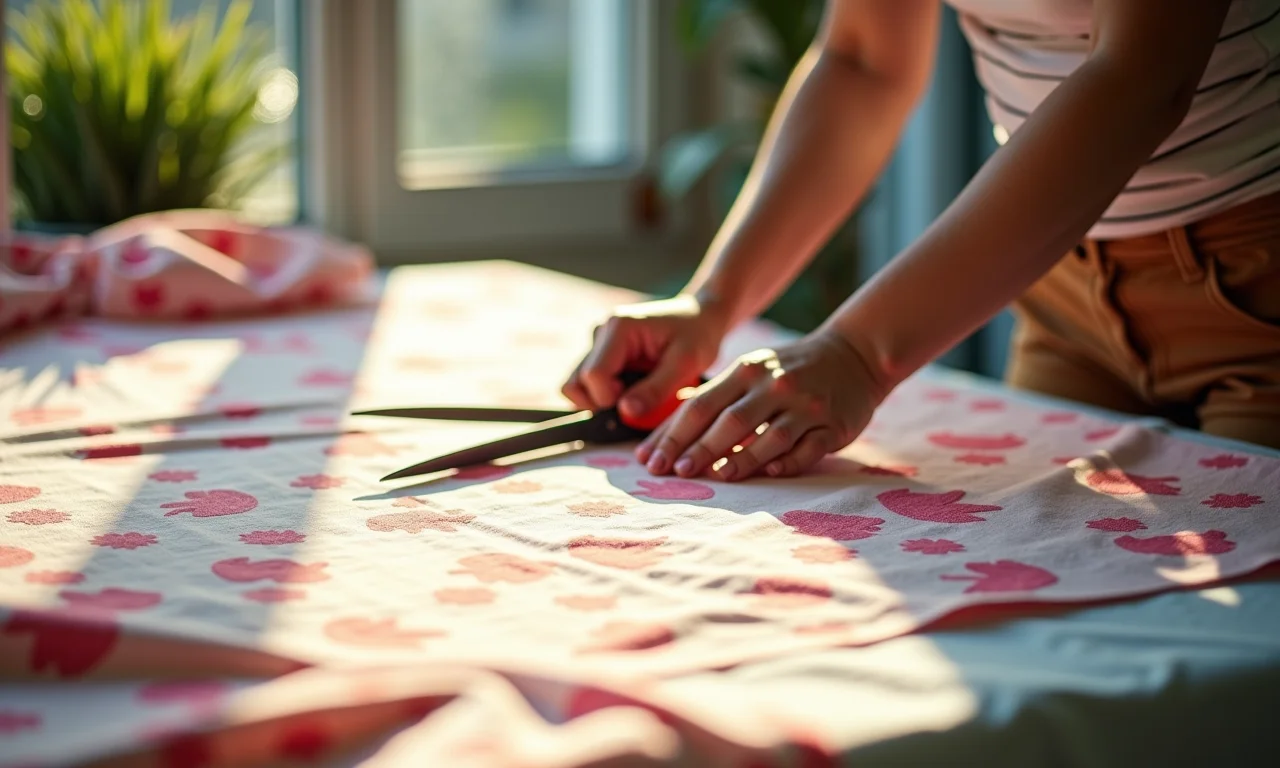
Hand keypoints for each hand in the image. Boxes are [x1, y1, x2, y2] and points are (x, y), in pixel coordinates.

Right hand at [562, 295, 728, 422]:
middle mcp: (601, 332)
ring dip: (602, 398)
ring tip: (636, 393)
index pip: (593, 375)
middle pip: (577, 382)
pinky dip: (607, 394)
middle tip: (637, 399)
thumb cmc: (698, 335)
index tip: (637, 403)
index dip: (610, 399)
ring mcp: (598, 342)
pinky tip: (633, 388)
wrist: (700, 316)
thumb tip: (625, 411)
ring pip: (577, 384)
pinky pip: (589, 383)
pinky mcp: (601, 353)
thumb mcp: (686, 363)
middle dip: (603, 401)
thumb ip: (656, 389)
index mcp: (619, 328)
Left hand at [636, 328, 886, 480]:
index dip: (673, 433)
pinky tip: (770, 473)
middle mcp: (774, 386)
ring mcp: (805, 406)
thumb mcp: (750, 369)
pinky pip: (807, 448)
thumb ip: (715, 395)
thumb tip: (667, 428)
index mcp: (747, 371)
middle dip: (699, 449)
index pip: (701, 404)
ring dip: (741, 459)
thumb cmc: (790, 368)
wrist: (855, 355)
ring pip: (768, 436)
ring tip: (716, 477)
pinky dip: (787, 461)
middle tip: (675, 473)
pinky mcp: (832, 425)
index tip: (650, 458)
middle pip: (730, 421)